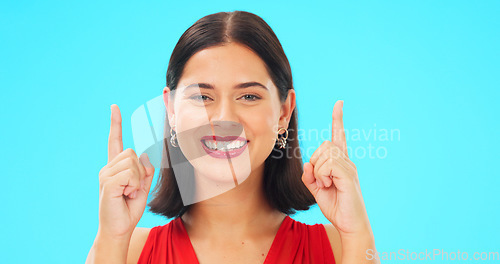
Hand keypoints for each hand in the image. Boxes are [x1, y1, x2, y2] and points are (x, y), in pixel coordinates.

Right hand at [97, 104, 154, 238]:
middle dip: (140, 172)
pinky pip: (129, 174)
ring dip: (137, 181)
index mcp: (116, 167)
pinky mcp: (106, 182)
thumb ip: (145, 171)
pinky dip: (134, 186)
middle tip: (132, 190)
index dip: (115, 124)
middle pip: (132, 153)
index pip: (115, 141)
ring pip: (132, 163)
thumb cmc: (129, 209)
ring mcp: (105, 174)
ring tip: (128, 194)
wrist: (119, 228)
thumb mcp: (143, 187)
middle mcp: (108, 167)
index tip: (114, 107)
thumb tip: (144, 155)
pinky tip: (125, 195)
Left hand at [301, 100, 371, 236]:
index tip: (338, 103)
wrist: (350, 225)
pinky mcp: (348, 175)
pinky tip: (329, 185)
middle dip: (315, 161)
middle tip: (321, 181)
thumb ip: (310, 176)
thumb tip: (307, 164)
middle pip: (325, 145)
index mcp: (340, 163)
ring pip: (325, 154)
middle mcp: (347, 162)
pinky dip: (322, 175)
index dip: (337, 120)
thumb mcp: (316, 190)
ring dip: (319, 171)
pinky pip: (328, 164)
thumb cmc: (336, 207)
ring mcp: (349, 167)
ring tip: (327, 185)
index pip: (339, 136)